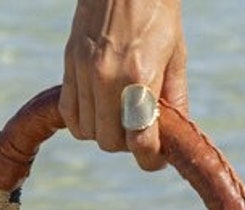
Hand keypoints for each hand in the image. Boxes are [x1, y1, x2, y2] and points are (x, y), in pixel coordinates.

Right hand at [60, 0, 187, 170]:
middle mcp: (108, 78)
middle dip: (127, 143)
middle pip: (111, 143)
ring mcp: (84, 72)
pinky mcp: (69, 65)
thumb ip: (174, 100)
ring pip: (88, 133)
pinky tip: (98, 109)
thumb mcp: (175, 56)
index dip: (150, 159)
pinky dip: (83, 121)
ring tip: (119, 114)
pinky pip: (70, 116)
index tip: (155, 159)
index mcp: (140, 76)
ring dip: (105, 132)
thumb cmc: (157, 13)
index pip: (140, 142)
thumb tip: (171, 141)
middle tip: (139, 129)